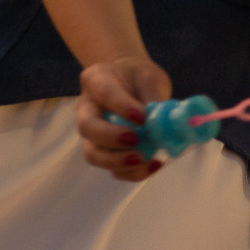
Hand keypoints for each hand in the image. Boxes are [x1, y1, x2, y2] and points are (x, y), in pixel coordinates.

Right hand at [76, 56, 171, 180]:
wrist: (132, 83)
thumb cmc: (139, 77)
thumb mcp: (150, 77)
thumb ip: (153, 97)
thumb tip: (162, 124)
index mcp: (96, 79)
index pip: (104, 93)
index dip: (121, 106)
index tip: (143, 118)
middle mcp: (87, 108)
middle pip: (87, 127)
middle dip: (111, 138)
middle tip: (136, 139)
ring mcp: (93, 133)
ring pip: (93, 153)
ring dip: (118, 161)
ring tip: (144, 159)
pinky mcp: (106, 153)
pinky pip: (113, 169)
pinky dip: (133, 172)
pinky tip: (155, 164)